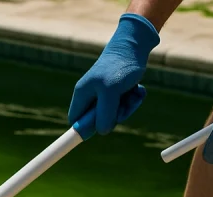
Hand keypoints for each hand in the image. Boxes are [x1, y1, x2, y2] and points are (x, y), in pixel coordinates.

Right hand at [68, 14, 159, 134]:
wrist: (135, 44)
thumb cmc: (120, 65)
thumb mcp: (111, 91)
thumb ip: (105, 113)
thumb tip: (102, 131)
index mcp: (83, 94)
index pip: (76, 121)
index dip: (82, 130)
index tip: (91, 136)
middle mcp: (91, 95)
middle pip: (98, 121)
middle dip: (114, 115)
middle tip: (122, 103)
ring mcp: (105, 94)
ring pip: (115, 113)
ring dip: (127, 106)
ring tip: (132, 91)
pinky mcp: (117, 91)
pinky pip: (125, 105)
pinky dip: (133, 99)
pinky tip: (137, 88)